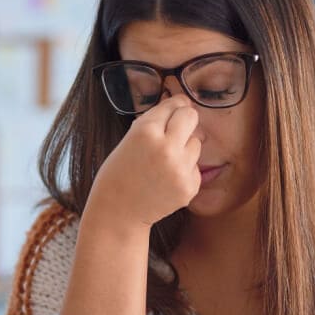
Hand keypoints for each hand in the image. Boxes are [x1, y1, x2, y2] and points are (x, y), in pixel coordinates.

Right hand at [89, 97, 201, 229]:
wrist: (118, 211)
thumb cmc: (120, 172)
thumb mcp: (130, 139)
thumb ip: (155, 121)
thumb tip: (184, 103)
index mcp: (145, 131)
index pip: (174, 105)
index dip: (174, 106)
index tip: (174, 109)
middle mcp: (166, 148)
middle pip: (191, 117)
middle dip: (184, 120)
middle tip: (174, 131)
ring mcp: (180, 169)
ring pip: (196, 142)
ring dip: (184, 147)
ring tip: (164, 161)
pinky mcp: (189, 187)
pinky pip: (196, 166)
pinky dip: (184, 169)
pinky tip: (166, 178)